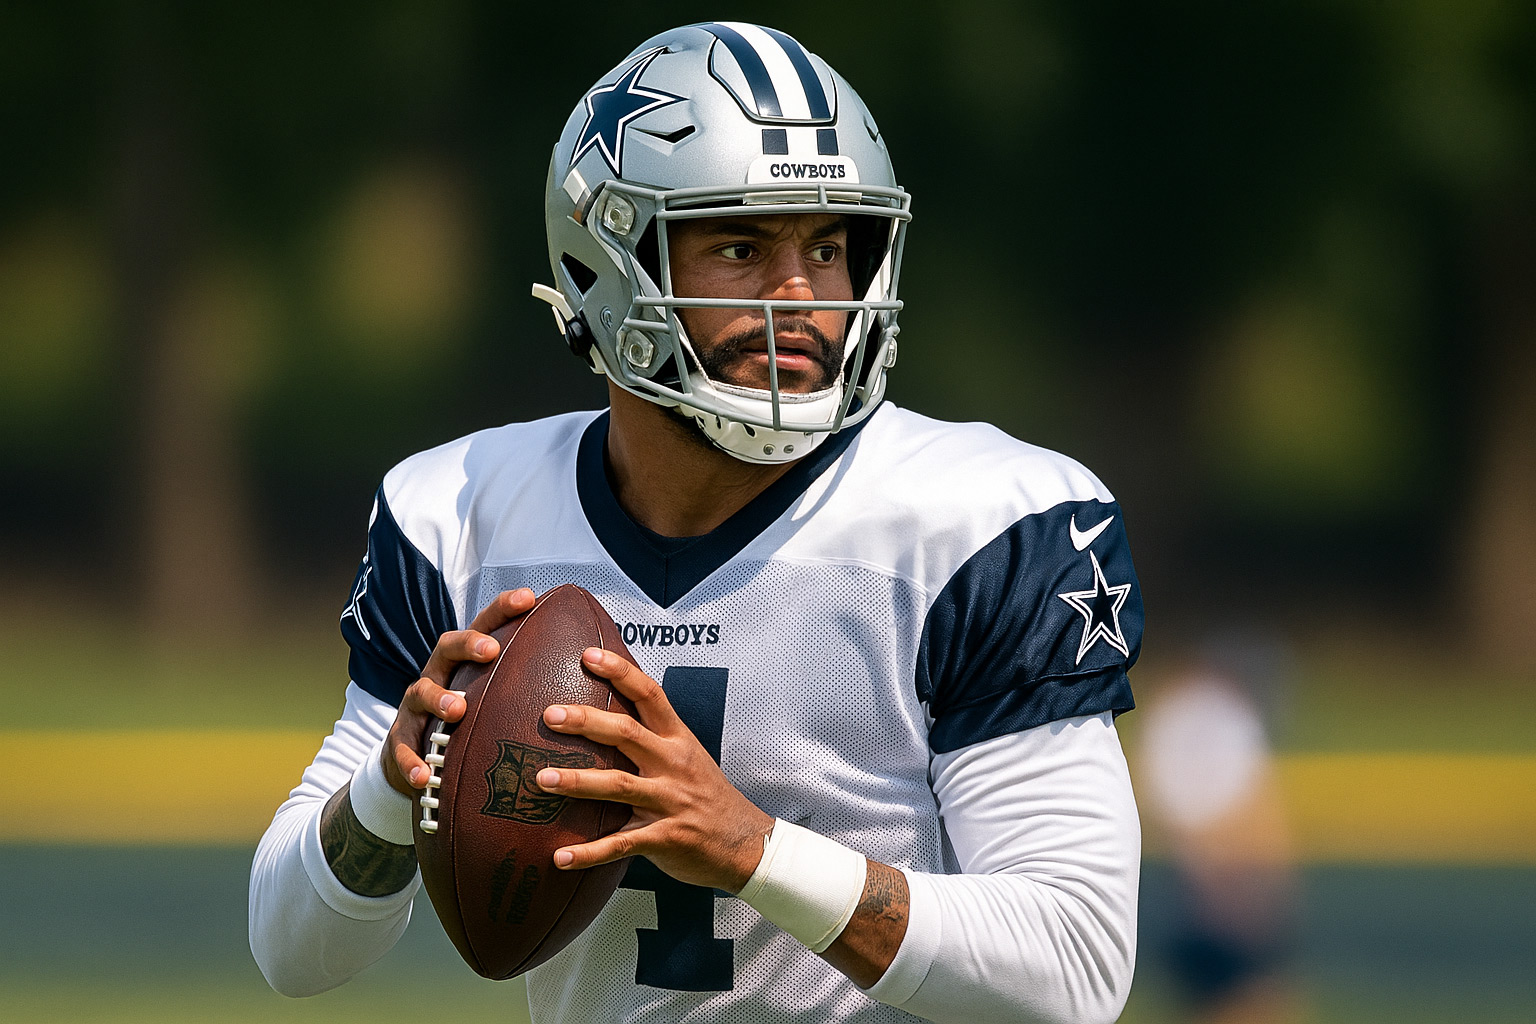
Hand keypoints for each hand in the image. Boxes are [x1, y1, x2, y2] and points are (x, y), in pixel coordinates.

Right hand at [381, 588, 536, 796]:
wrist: (419, 762)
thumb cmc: (471, 724)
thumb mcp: (497, 701)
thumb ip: (533, 689)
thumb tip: (593, 676)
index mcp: (466, 663)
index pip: (484, 626)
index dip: (503, 609)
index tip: (529, 598)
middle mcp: (438, 675)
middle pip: (447, 646)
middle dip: (469, 644)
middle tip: (491, 650)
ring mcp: (415, 706)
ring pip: (421, 691)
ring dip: (439, 698)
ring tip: (458, 710)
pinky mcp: (399, 738)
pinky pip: (401, 747)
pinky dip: (411, 760)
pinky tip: (424, 775)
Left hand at [535, 647, 775, 892]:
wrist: (746, 843)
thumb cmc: (708, 796)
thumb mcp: (689, 757)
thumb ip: (653, 738)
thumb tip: (606, 718)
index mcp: (678, 739)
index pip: (650, 694)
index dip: (620, 672)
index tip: (588, 655)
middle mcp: (674, 764)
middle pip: (627, 734)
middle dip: (586, 722)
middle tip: (549, 714)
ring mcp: (670, 801)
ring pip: (619, 785)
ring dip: (578, 782)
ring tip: (542, 779)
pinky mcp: (665, 837)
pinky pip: (621, 844)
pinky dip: (589, 852)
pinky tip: (559, 857)